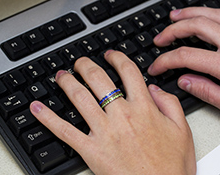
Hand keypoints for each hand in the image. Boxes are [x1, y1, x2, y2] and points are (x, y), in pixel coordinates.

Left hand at [30, 51, 195, 174]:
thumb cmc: (171, 166)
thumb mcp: (182, 130)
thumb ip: (170, 103)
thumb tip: (154, 88)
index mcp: (144, 108)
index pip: (128, 72)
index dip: (117, 58)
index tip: (111, 56)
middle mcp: (121, 115)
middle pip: (98, 80)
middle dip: (86, 65)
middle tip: (80, 62)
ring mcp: (104, 132)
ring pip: (80, 98)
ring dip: (67, 83)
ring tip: (62, 75)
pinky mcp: (90, 150)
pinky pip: (64, 131)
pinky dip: (48, 118)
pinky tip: (37, 108)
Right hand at [148, 7, 219, 139]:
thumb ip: (207, 92)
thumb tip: (185, 81)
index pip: (187, 56)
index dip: (166, 60)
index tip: (156, 66)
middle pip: (199, 26)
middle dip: (174, 29)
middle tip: (161, 37)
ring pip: (216, 15)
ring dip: (194, 12)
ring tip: (178, 15)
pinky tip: (214, 17)